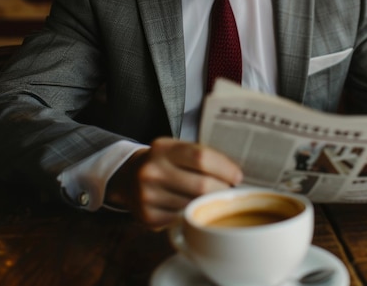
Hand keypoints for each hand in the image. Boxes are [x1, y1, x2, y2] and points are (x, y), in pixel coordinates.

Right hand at [106, 137, 242, 229]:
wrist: (129, 177)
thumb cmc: (165, 163)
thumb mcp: (178, 149)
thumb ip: (203, 158)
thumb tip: (236, 177)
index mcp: (163, 148)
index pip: (201, 157)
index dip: (225, 168)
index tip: (238, 176)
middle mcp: (152, 171)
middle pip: (201, 185)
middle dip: (222, 190)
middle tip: (230, 192)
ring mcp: (147, 195)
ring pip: (193, 205)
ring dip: (209, 204)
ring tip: (212, 199)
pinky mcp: (147, 216)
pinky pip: (183, 219)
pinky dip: (193, 215)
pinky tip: (193, 209)